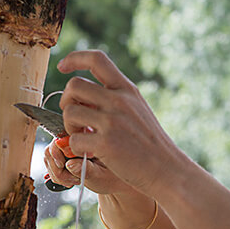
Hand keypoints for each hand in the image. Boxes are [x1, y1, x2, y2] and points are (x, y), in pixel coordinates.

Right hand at [42, 140, 136, 194]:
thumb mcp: (103, 176)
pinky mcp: (64, 153)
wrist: (114, 180)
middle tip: (73, 179)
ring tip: (74, 180)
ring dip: (58, 172)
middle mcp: (78, 136)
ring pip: (49, 155)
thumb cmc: (113, 177)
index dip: (61, 155)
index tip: (67, 168)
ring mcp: (69, 144)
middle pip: (53, 146)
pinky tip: (71, 180)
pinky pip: (50, 162)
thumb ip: (88, 170)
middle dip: (58, 167)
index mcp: (90, 135)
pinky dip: (56, 174)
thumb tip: (70, 164)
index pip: (64, 137)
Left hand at [55, 50, 183, 197]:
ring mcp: (112, 121)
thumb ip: (116, 98)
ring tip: (82, 137)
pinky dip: (76, 149)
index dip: (74, 58)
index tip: (62, 66)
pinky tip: (89, 153)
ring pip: (69, 112)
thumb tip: (86, 92)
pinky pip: (74, 140)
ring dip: (69, 127)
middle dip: (67, 101)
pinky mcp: (106, 143)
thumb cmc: (150, 143)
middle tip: (75, 119)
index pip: (97, 59)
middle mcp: (119, 101)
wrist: (167, 169)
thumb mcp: (139, 109)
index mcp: (127, 90)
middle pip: (74, 85)